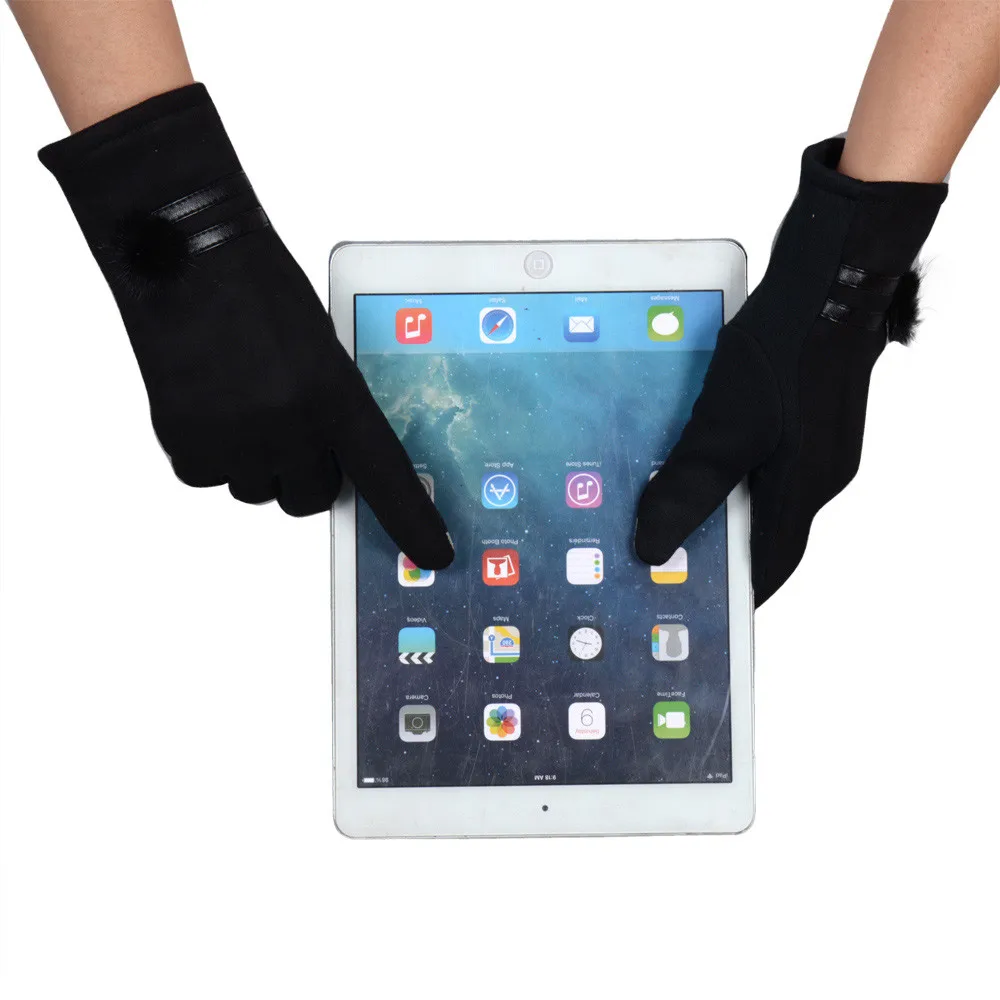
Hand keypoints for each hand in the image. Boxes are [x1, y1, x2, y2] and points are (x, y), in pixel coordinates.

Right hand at [39, 84, 451, 568]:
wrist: (180, 249)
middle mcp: (288, 422)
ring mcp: (232, 434)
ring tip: (243, 403)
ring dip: (257, 464)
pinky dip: (211, 454)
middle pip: (311, 498)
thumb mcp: (319, 342)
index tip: (433, 556)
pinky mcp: (182, 439)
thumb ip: (333, 402)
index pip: (384, 475)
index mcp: (334, 391)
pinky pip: (207, 477)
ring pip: (256, 492)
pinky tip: (209, 403)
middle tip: (294, 433)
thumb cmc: (258, 285)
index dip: (412, 522)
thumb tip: (337, 456)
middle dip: (309, 476)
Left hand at [634, 138, 945, 605]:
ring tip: (668, 508)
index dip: (739, 589)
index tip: (707, 610)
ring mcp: (813, 440)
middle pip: (762, 527)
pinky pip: (761, 453)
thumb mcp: (722, 427)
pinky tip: (692, 451)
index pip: (771, 562)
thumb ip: (688, 489)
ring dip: (720, 501)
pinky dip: (727, 464)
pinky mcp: (802, 410)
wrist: (831, 278)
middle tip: (670, 559)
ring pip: (759, 488)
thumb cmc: (783, 354)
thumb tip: (652, 548)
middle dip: (719, 546)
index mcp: (804, 488)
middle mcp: (816, 472)